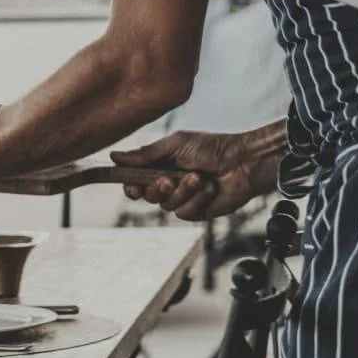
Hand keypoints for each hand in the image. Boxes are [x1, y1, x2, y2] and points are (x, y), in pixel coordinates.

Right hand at [111, 121, 284, 221]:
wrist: (243, 162)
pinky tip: (209, 188)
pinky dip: (197, 199)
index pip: (135, 181)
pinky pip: (185, 212)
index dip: (131, 186)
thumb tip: (114, 156)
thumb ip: (145, 153)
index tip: (133, 185)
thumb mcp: (175, 145)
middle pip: (147, 196)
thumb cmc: (212, 147)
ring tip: (198, 178)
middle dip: (156, 189)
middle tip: (167, 179)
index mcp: (160, 166)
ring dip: (182, 191)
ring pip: (166, 206)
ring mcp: (183, 198)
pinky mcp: (197, 211)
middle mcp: (169, 183)